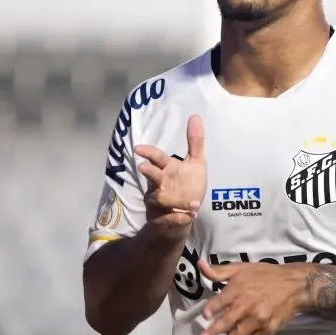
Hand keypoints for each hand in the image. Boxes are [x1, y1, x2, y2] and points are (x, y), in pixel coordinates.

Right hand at [134, 115, 207, 240]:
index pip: (156, 158)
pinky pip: (166, 218)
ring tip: (194, 203)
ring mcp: (157, 202)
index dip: (148, 152)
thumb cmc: (189, 185)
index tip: (138, 148)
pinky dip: (179, 217)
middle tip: (144, 167)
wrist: (188, 214)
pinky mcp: (160, 219)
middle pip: (151, 177)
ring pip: (158, 199)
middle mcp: (159, 184)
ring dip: (174, 201)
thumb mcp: (197, 163)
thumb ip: (195, 142)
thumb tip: (195, 116)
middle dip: (148, 172)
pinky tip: (191, 215)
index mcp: (167, 169)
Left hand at [198, 259, 309, 334]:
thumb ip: (219, 271)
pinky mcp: (267, 330)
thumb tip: (200, 265)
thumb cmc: (265, 275)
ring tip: (230, 334)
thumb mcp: (241, 268)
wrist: (294, 285)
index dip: (209, 311)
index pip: (217, 304)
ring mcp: (257, 320)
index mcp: (237, 289)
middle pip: (223, 324)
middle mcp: (246, 306)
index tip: (206, 316)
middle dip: (211, 334)